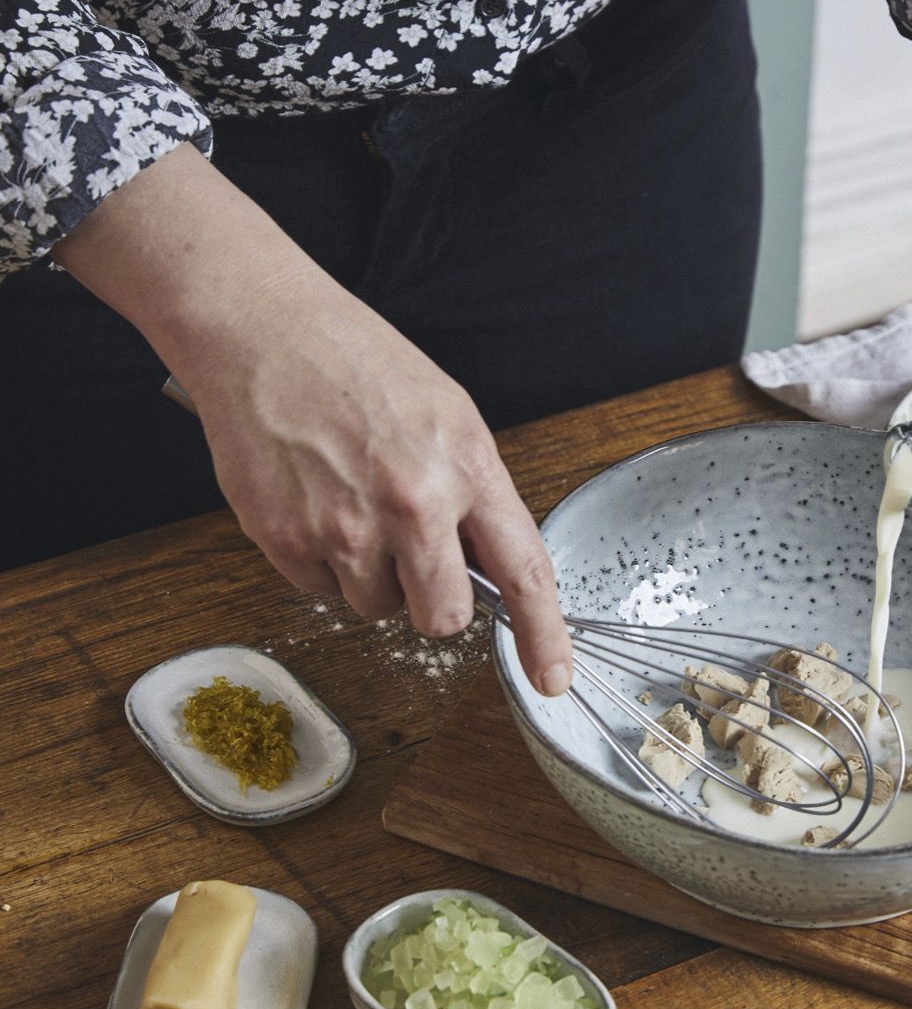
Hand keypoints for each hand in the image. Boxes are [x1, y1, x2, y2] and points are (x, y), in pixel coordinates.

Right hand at [185, 278, 573, 691]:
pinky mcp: (288, 540)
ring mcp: (347, 527)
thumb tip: (490, 567)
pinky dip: (320, 559)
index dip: (543, 634)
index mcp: (464, 464)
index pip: (524, 571)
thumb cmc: (354, 362)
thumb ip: (473, 493)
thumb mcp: (445, 414)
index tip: (552, 676)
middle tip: (412, 555)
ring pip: (378, 608)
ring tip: (351, 500)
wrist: (263, 332)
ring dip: (371, 574)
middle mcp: (412, 503)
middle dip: (434, 603)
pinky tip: (314, 500)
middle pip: (444, 617)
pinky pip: (321, 590)